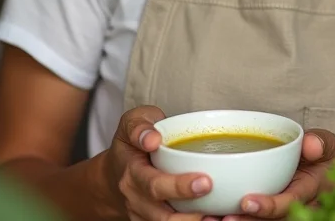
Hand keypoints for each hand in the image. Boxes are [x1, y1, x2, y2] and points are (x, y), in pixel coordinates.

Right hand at [101, 106, 213, 220]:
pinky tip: (213, 217)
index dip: (179, 186)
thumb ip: (139, 126)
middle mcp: (136, 200)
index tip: (205, 181)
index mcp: (132, 174)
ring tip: (219, 215)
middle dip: (192, 211)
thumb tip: (152, 139)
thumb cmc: (131, 143)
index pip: (154, 185)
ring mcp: (143, 216)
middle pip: (164, 214)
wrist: (114, 172)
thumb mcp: (131, 122)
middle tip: (218, 199)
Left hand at [227, 130, 334, 220]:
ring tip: (215, 220)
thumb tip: (310, 145)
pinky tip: (217, 217)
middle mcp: (299, 208)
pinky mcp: (277, 213)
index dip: (269, 206)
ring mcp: (288, 213)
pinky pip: (261, 219)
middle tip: (225, 218)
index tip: (247, 202)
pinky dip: (242, 218)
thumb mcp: (329, 145)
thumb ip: (321, 143)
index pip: (290, 203)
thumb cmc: (327, 157)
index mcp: (311, 193)